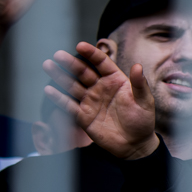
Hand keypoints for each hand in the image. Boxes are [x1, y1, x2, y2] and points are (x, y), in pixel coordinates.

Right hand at [43, 41, 159, 159]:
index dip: (91, 54)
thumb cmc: (142, 120)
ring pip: (72, 85)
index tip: (80, 46)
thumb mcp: (144, 101)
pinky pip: (68, 105)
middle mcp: (100, 88)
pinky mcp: (82, 115)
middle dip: (71, 63)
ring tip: (48, 65)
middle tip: (58, 55)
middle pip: (83, 72)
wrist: (135, 145)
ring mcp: (90, 101)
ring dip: (60, 76)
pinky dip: (58, 98)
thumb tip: (138, 66)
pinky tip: (49, 90)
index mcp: (115, 80)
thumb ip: (139, 84)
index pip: (101, 63)